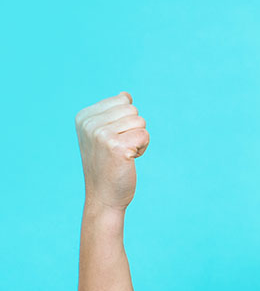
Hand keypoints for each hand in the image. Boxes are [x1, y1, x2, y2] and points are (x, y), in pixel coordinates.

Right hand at [75, 93, 149, 209]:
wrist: (104, 196)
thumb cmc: (108, 165)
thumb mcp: (105, 135)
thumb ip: (113, 114)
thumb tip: (126, 95)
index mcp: (84, 116)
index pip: (122, 101)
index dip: (125, 121)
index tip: (113, 140)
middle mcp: (89, 123)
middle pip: (132, 110)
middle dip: (134, 130)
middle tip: (120, 149)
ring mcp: (100, 134)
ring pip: (140, 121)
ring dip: (138, 140)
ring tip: (123, 155)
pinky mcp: (115, 146)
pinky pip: (144, 135)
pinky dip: (142, 148)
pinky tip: (128, 160)